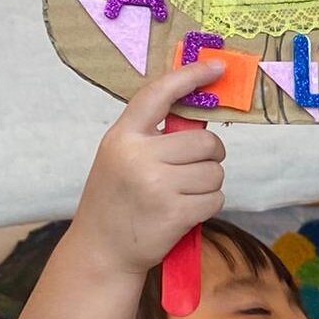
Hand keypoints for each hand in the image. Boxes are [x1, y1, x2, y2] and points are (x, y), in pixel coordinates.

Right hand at [70, 60, 227, 277]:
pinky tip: (185, 212)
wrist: (102, 251)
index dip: (190, 77)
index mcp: (123, 137)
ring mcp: (157, 186)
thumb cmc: (116, 200)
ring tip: (181, 195)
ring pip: (214, 172)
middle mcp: (138, 157)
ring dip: (208, 185)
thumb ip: (152, 136)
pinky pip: (215, 198)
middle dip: (209, 157)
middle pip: (205, 142)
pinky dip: (208, 205)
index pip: (159, 94)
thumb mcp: (121, 158)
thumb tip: (200, 116)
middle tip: (193, 170)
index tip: (217, 67)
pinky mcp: (174, 213)